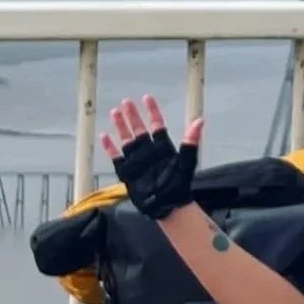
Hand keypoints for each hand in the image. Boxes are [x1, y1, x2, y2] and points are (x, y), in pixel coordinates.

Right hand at [99, 94, 203, 220]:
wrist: (168, 205)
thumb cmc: (179, 184)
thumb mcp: (187, 161)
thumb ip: (191, 141)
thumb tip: (199, 121)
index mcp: (163, 148)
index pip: (157, 125)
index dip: (152, 112)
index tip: (147, 98)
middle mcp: (149, 152)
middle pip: (139, 130)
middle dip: (133, 116)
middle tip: (126, 101)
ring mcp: (137, 161)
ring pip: (127, 139)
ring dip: (121, 126)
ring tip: (115, 112)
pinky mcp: (127, 171)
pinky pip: (116, 156)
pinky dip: (110, 147)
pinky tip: (104, 136)